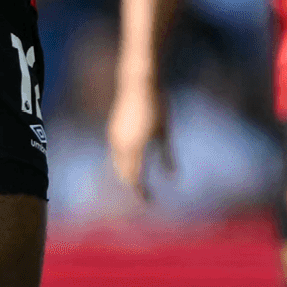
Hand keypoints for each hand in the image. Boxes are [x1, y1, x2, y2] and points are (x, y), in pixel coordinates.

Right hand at [106, 77, 171, 200]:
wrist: (138, 84)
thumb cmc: (157, 106)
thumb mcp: (165, 131)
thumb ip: (167, 155)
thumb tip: (174, 176)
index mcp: (135, 147)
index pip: (136, 179)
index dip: (142, 193)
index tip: (150, 202)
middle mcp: (121, 145)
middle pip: (124, 175)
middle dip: (134, 186)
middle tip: (145, 197)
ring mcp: (114, 138)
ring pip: (118, 165)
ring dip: (126, 176)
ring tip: (137, 184)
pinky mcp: (112, 131)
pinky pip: (115, 154)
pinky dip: (122, 164)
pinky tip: (130, 165)